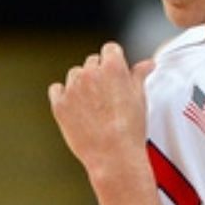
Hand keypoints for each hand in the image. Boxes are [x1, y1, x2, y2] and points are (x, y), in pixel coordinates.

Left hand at [48, 42, 155, 183]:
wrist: (113, 155)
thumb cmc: (130, 128)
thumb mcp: (140, 97)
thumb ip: (139, 75)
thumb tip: (147, 64)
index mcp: (112, 67)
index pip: (110, 49)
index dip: (114, 62)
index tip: (116, 75)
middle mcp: (90, 72)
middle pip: (92, 62)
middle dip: (98, 74)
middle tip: (106, 96)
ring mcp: (72, 88)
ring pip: (74, 74)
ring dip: (81, 84)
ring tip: (92, 106)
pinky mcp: (59, 104)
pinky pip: (56, 89)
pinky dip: (63, 95)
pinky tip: (74, 107)